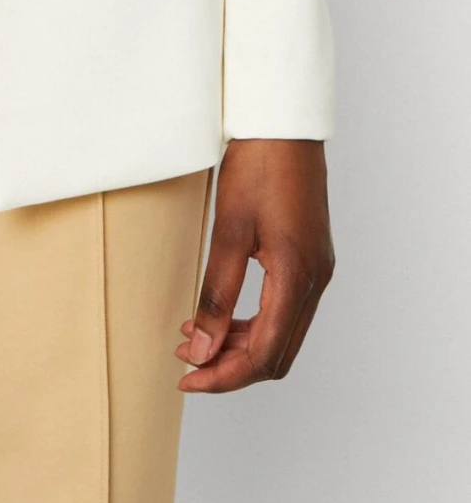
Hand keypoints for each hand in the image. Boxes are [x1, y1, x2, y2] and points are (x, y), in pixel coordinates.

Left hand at [178, 137, 333, 391]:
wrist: (284, 123)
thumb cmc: (257, 166)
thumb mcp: (229, 229)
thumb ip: (216, 292)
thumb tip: (202, 348)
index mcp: (297, 277)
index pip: (263, 354)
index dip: (224, 375)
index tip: (187, 378)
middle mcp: (315, 281)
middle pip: (276, 354)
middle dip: (230, 367)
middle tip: (186, 363)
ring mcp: (317, 270)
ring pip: (281, 335)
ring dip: (240, 345)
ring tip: (195, 338)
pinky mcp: (311, 258)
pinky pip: (284, 310)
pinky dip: (252, 322)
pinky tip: (219, 313)